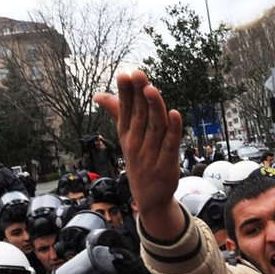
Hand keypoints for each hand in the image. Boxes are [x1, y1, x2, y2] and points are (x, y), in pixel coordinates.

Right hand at [93, 71, 184, 240]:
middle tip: (138, 74)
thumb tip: (99, 94)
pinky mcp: (167, 165)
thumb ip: (117, 113)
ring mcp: (151, 155)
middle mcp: (136, 144)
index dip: (125, 93)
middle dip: (138, 94)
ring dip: (154, 108)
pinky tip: (176, 114)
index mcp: (127, 135)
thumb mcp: (125, 139)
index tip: (124, 75)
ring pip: (155, 127)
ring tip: (151, 89)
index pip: (125, 110)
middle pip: (139, 115)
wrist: (149, 199)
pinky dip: (173, 130)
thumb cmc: (139, 162)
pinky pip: (170, 145)